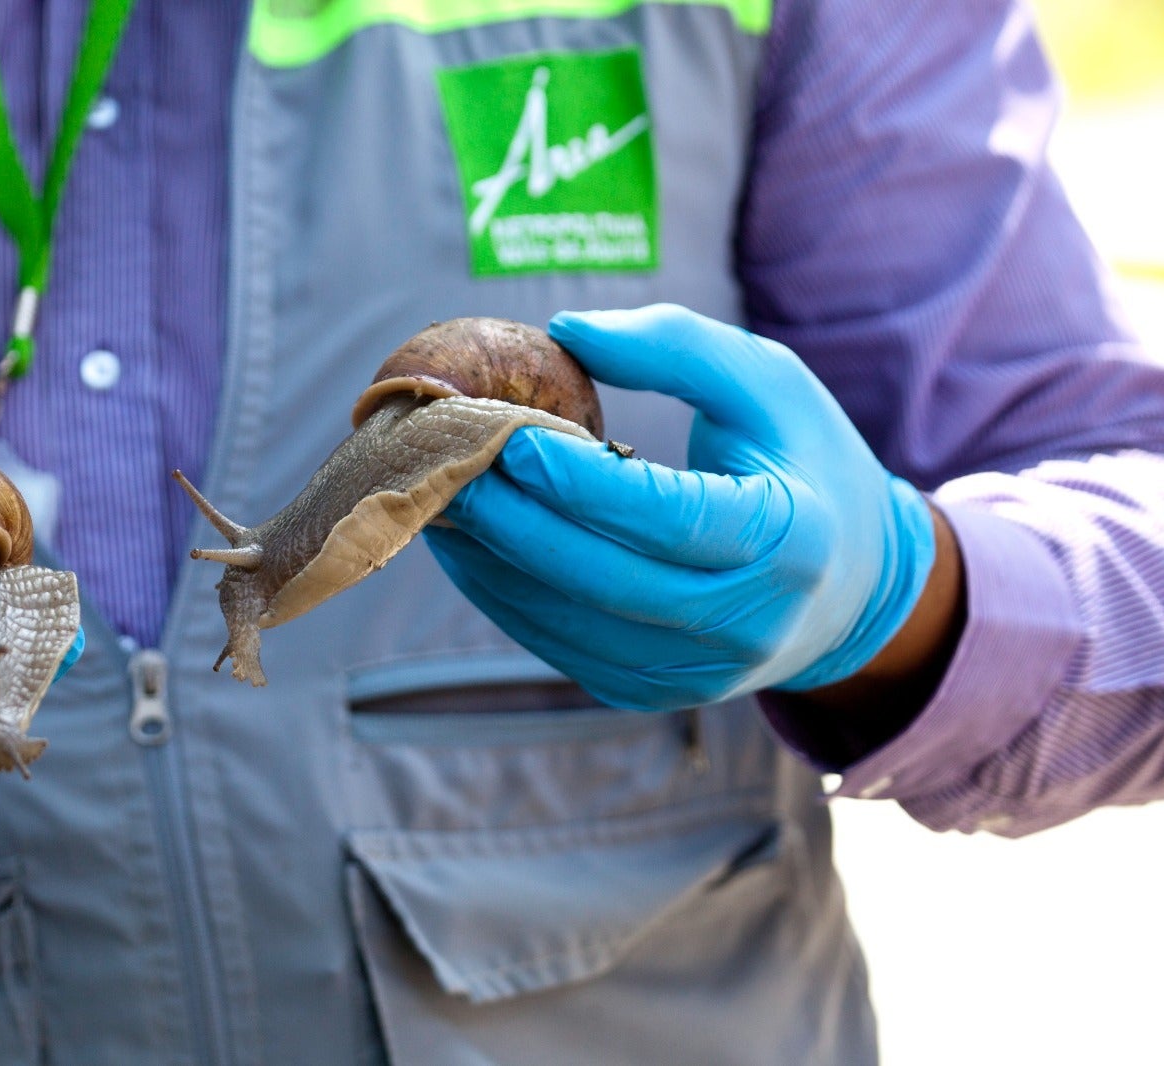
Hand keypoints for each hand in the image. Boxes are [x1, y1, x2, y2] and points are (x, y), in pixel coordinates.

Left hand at [424, 304, 936, 710]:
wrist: (847, 590)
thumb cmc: (799, 463)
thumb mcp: (766, 382)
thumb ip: (674, 347)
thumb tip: (562, 332)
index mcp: (790, 540)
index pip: (673, 518)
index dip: (583, 485)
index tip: (508, 438)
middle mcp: (745, 622)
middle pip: (604, 580)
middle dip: (510, 522)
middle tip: (440, 464)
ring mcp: (695, 674)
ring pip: (567, 625)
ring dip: (489, 561)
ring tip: (433, 497)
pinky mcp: (649, 692)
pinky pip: (557, 646)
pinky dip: (502, 594)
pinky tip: (467, 542)